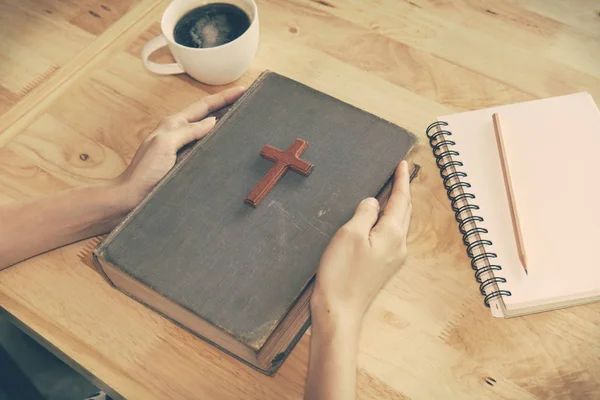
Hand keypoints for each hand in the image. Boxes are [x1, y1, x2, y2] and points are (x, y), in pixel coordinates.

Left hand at [112, 86, 245, 208]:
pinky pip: (204, 147)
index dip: (223, 97)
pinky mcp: (183, 162)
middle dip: (225, 105)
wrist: (131, 196)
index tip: (242, 89)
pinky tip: (225, 145)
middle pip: (206, 114)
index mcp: (173, 125)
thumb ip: (188, 131)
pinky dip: (216, 141)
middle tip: (245, 99)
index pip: (204, 106)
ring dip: (222, 122)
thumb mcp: (165, 144)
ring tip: (240, 118)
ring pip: (206, 130)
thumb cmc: (144, 171)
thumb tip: (211, 121)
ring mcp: (181, 148)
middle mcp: (178, 133)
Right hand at [310, 160, 411, 330]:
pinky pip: (389, 236)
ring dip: (396, 206)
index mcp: (393, 234)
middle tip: (400, 174)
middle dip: (403, 192)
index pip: (401, 200)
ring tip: (390, 192)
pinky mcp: (382, 267)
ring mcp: (392, 258)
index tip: (403, 164)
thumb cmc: (342, 273)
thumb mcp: (350, 234)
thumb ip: (365, 213)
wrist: (339, 311)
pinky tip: (377, 220)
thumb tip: (374, 202)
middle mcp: (398, 246)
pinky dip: (387, 221)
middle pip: (404, 212)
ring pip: (398, 224)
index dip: (402, 180)